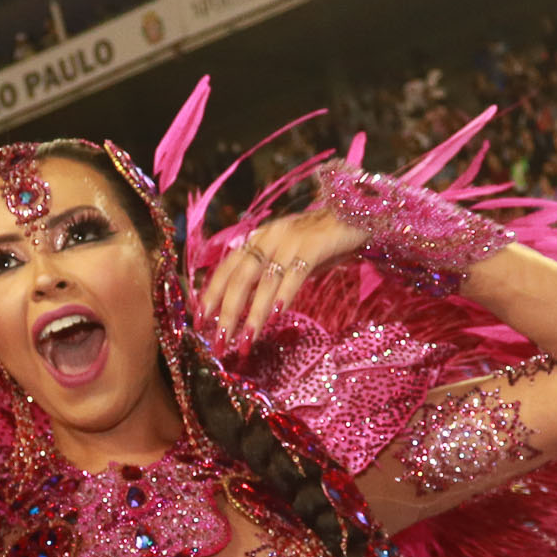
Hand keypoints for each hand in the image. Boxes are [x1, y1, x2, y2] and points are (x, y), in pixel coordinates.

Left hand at [197, 204, 369, 340]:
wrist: (357, 215)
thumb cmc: (322, 242)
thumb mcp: (288, 256)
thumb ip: (268, 274)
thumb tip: (246, 305)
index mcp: (258, 240)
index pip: (226, 268)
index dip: (211, 294)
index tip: (199, 321)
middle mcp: (268, 238)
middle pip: (239, 278)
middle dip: (227, 312)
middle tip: (220, 341)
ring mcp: (290, 240)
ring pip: (264, 281)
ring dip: (252, 314)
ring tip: (245, 341)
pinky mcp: (313, 245)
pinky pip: (295, 273)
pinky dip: (284, 294)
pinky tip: (276, 315)